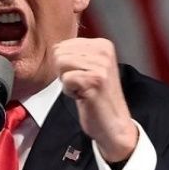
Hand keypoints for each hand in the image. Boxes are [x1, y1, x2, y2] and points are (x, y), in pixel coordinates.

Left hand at [53, 38, 137, 161]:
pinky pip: (65, 79)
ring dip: (67, 82)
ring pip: (60, 64)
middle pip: (59, 53)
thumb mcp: (90, 67)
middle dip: (64, 72)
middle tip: (82, 84)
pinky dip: (69, 92)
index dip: (65, 65)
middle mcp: (103, 51)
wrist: (114, 124)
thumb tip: (54, 46)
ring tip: (83, 90)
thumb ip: (75, 53)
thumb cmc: (97, 97)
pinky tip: (84, 96)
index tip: (82, 76)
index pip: (62, 45)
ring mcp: (101, 65)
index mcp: (102, 44)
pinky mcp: (95, 80)